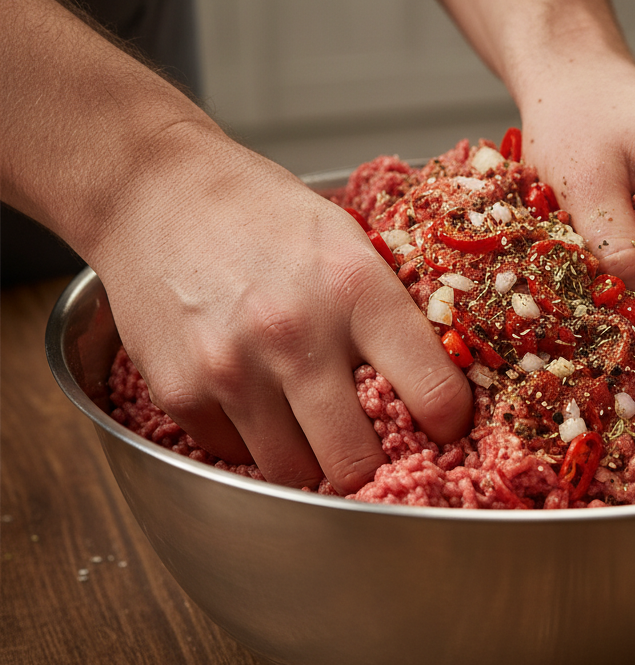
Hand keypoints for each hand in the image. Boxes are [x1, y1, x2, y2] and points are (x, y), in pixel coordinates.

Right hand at [89, 124, 471, 492]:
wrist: (157, 191)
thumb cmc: (262, 213)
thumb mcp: (347, 240)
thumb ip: (388, 310)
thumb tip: (433, 381)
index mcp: (357, 289)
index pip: (432, 393)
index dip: (447, 421)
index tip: (443, 425)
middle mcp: (296, 335)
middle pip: (357, 462)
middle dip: (371, 461)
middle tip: (371, 440)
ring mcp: (233, 370)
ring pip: (295, 473)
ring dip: (309, 457)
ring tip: (308, 417)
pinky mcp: (180, 393)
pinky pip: (236, 456)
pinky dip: (252, 440)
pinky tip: (254, 396)